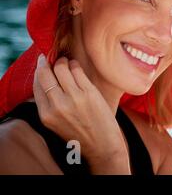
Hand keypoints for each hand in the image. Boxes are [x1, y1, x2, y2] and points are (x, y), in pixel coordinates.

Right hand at [33, 54, 129, 172]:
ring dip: (63, 61)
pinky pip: (77, 70)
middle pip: (46, 74)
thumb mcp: (56, 123)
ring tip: (67, 61)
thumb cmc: (80, 133)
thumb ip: (49, 104)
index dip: (39, 71)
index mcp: (46, 115)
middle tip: (53, 58)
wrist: (102, 146)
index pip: (36, 85)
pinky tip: (76, 66)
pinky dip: (75, 65)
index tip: (43, 63)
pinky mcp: (89, 93)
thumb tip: (47, 78)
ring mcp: (74, 98)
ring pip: (61, 68)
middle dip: (48, 63)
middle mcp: (57, 105)